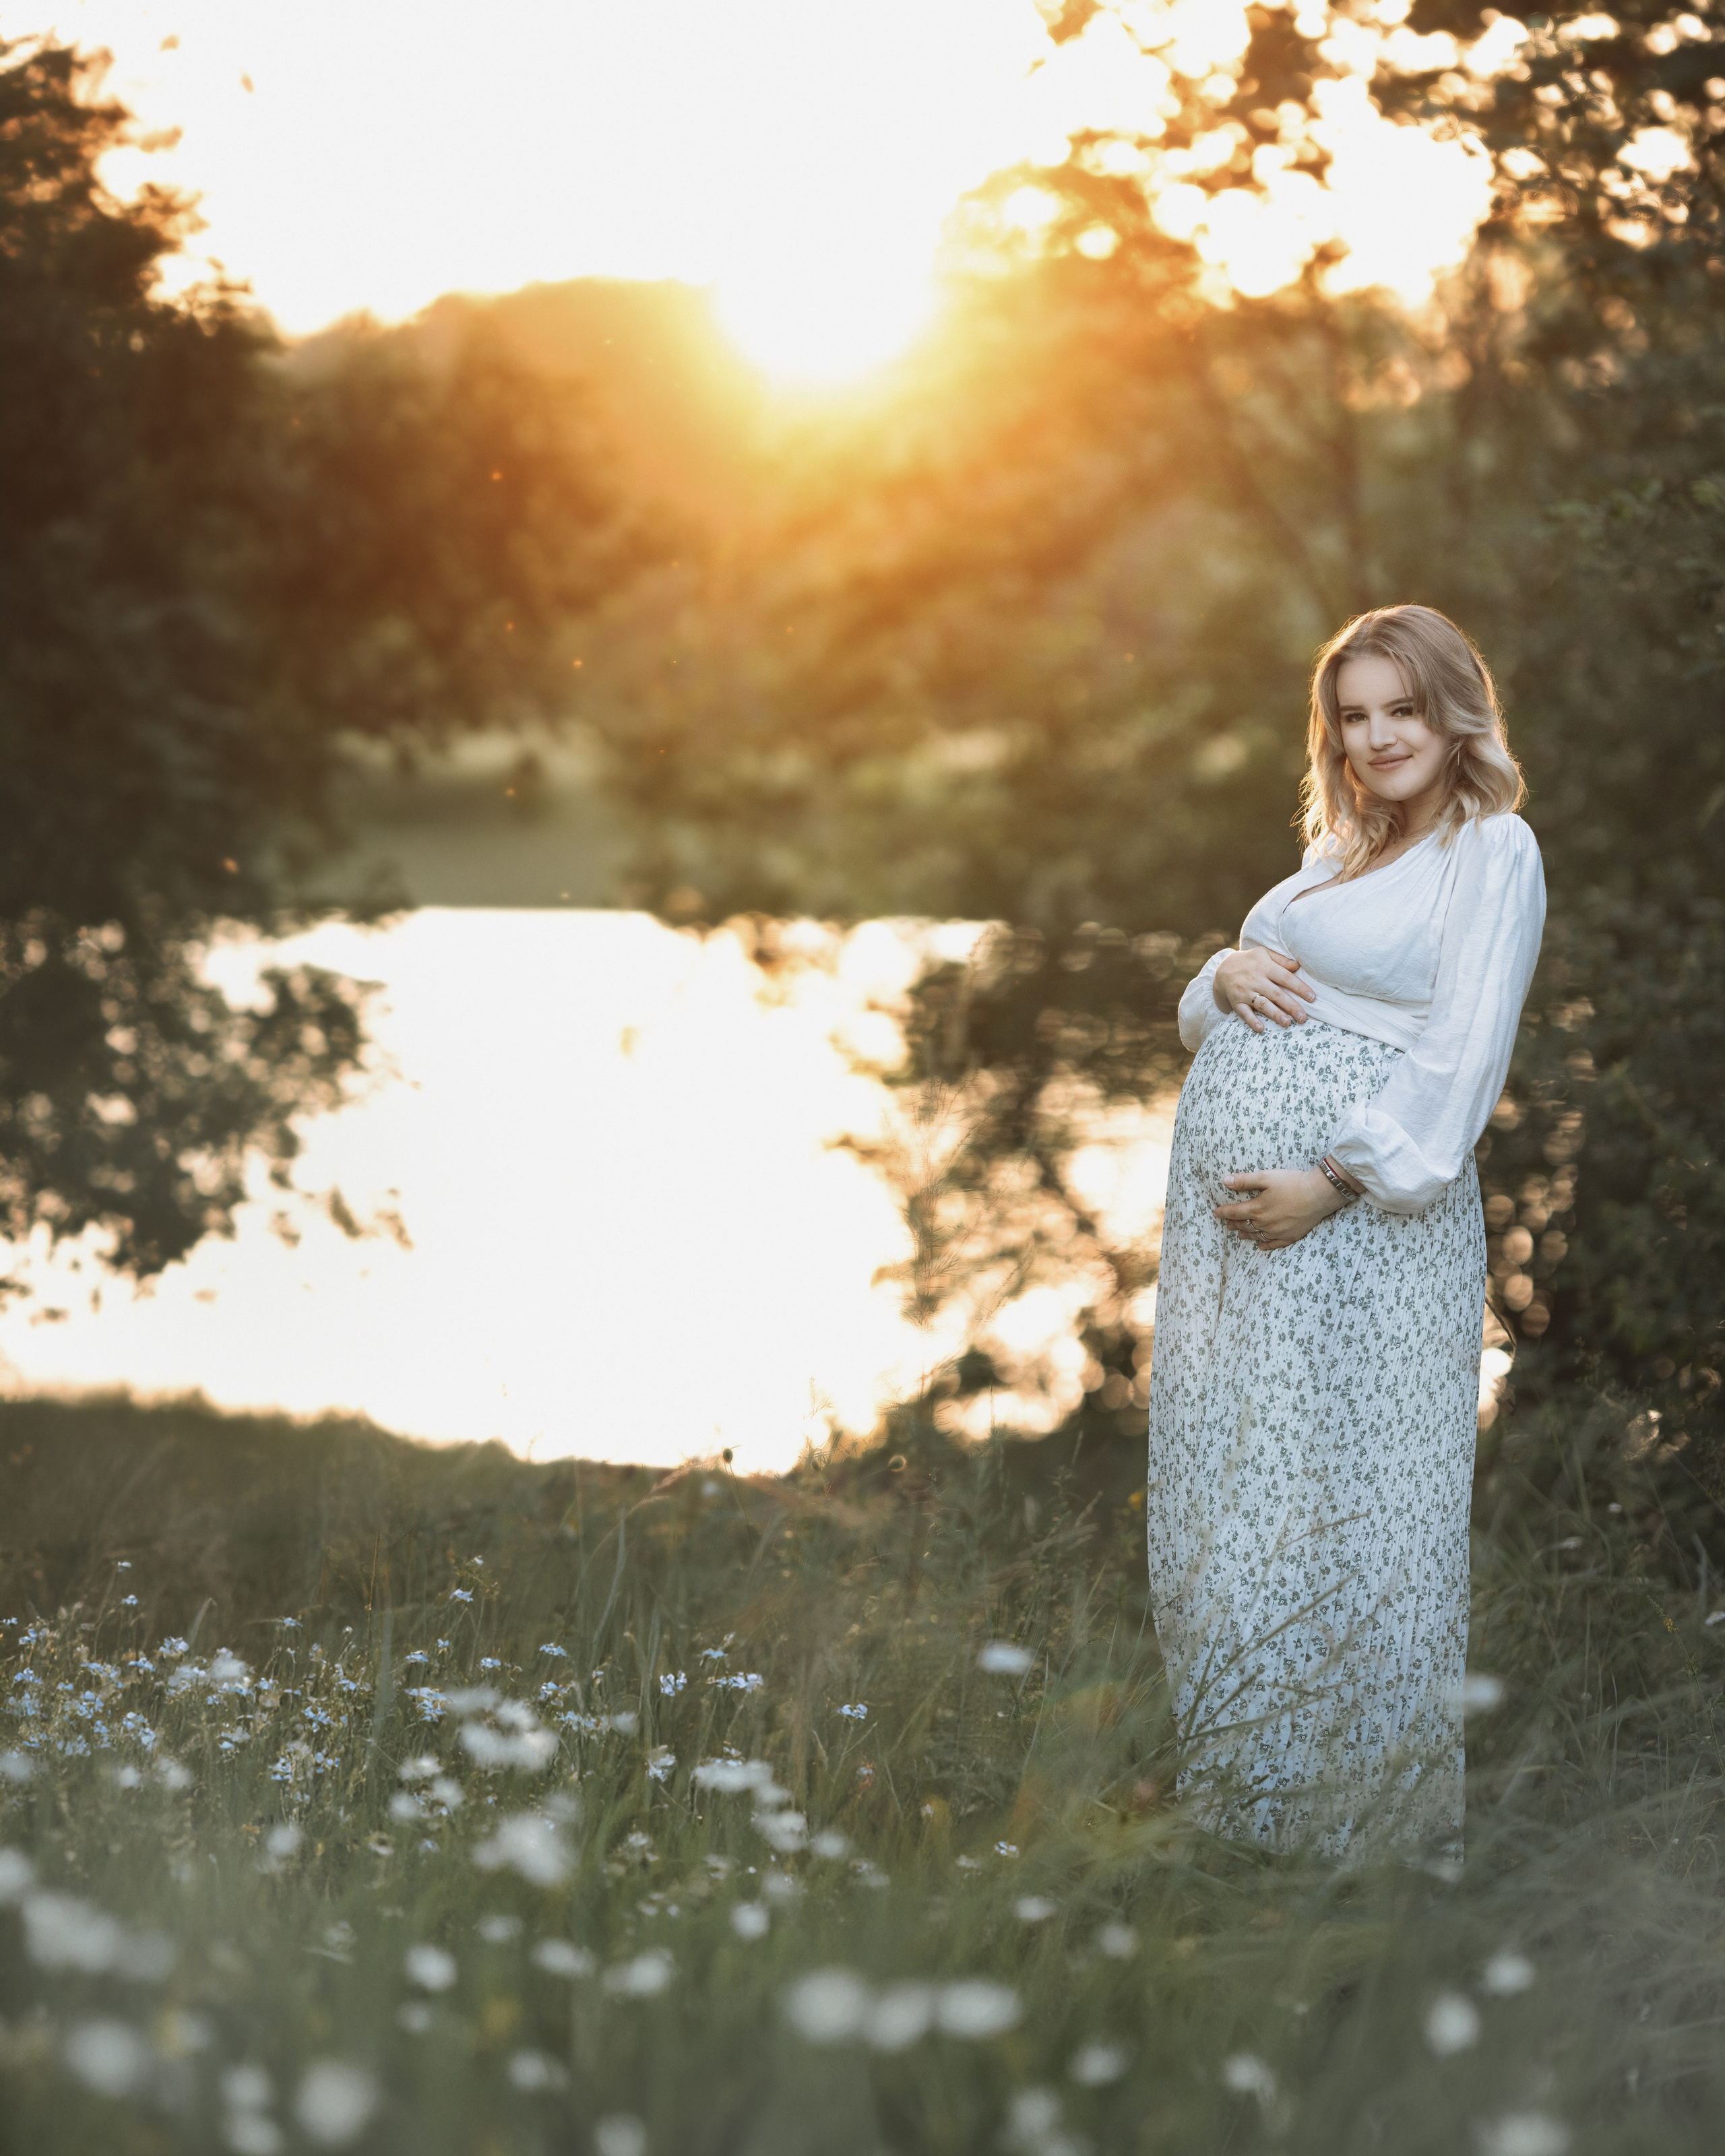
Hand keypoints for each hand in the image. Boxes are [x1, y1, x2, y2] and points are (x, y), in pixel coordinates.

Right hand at [1213, 947, 1315, 1031]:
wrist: (1222, 969)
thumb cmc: (1250, 961)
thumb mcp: (1264, 953)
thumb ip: (1281, 959)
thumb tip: (1299, 964)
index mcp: (1264, 966)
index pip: (1285, 977)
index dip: (1299, 988)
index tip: (1312, 997)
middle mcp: (1255, 979)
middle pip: (1276, 994)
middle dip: (1291, 1006)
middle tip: (1303, 1017)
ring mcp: (1244, 992)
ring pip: (1262, 1004)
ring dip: (1275, 1014)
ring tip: (1287, 1023)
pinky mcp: (1236, 1002)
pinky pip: (1244, 1013)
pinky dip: (1252, 1021)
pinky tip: (1261, 1029)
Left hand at [1214, 1167, 1346, 1250]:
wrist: (1318, 1194)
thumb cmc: (1292, 1183)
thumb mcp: (1266, 1177)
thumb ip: (1245, 1181)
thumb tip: (1225, 1181)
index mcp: (1257, 1209)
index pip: (1234, 1212)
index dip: (1224, 1212)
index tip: (1216, 1213)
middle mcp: (1265, 1223)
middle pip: (1244, 1225)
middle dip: (1234, 1224)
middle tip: (1228, 1224)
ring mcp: (1277, 1232)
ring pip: (1257, 1235)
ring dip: (1247, 1235)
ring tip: (1240, 1235)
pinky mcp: (1290, 1236)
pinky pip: (1274, 1244)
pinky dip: (1265, 1245)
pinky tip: (1261, 1246)